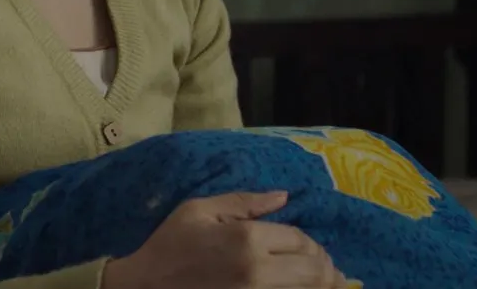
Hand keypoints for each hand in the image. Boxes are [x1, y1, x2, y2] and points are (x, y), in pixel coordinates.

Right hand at [103, 192, 345, 288]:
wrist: (145, 288)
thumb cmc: (169, 246)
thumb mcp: (199, 210)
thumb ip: (244, 202)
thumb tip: (284, 197)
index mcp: (246, 239)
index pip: (299, 239)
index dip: (310, 243)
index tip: (308, 246)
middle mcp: (258, 271)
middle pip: (314, 269)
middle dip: (326, 267)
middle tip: (329, 269)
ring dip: (324, 285)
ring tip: (332, 283)